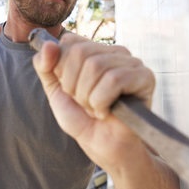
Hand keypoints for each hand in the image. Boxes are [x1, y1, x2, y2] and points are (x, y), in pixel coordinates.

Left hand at [32, 33, 155, 169]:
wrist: (101, 146)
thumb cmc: (83, 119)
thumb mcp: (55, 90)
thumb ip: (44, 65)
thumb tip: (49, 45)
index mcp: (94, 50)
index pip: (69, 42)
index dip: (62, 70)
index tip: (70, 89)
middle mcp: (114, 52)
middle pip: (81, 53)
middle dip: (74, 86)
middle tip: (85, 102)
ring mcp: (131, 63)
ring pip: (96, 66)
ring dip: (88, 97)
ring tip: (96, 108)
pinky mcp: (144, 77)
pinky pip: (113, 80)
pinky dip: (102, 102)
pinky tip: (107, 112)